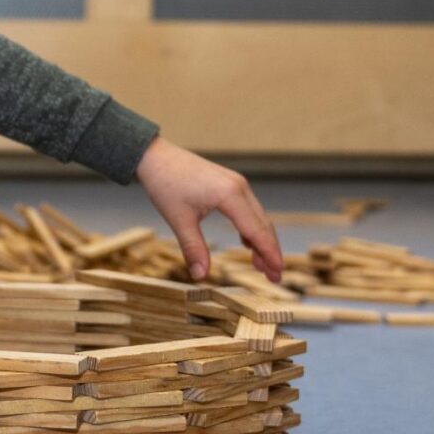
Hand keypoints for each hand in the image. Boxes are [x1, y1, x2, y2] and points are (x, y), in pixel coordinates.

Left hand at [134, 137, 284, 284]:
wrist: (155, 156)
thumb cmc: (165, 184)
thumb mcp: (179, 220)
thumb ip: (193, 248)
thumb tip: (200, 276)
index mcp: (230, 195)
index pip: (256, 230)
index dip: (269, 253)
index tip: (278, 273)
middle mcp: (239, 187)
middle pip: (263, 224)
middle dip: (270, 251)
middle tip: (274, 277)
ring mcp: (236, 183)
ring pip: (257, 217)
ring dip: (261, 241)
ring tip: (261, 266)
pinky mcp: (230, 183)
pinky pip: (248, 209)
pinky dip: (250, 228)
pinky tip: (247, 244)